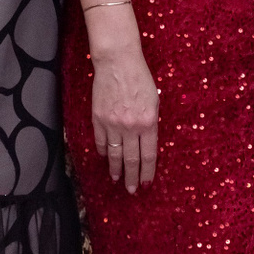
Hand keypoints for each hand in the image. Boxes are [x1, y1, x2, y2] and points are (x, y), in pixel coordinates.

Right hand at [91, 49, 159, 192]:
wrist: (118, 62)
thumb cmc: (140, 78)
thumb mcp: (154, 101)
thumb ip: (151, 123)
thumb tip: (147, 142)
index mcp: (148, 123)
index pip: (148, 155)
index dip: (147, 171)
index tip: (146, 183)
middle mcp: (130, 127)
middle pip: (131, 159)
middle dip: (131, 177)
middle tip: (131, 190)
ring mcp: (112, 124)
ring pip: (114, 153)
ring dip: (115, 168)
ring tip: (117, 179)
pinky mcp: (98, 118)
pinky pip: (100, 140)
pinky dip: (102, 151)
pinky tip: (104, 157)